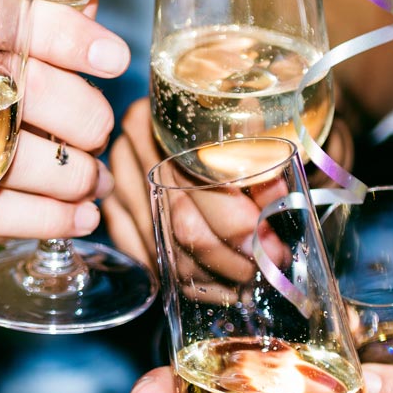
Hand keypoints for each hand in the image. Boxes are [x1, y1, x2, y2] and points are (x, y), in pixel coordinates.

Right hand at [0, 0, 121, 250]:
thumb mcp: (6, 52)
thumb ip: (48, 24)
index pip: (1, 15)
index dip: (64, 34)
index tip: (115, 59)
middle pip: (21, 88)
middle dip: (82, 116)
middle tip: (99, 133)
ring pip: (16, 158)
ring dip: (75, 176)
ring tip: (95, 182)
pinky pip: (0, 212)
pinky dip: (53, 217)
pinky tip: (80, 216)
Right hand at [103, 99, 356, 269]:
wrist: (202, 107)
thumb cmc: (247, 120)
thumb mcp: (266, 130)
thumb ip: (271, 161)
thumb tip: (278, 195)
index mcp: (170, 119)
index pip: (203, 188)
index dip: (242, 227)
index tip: (274, 248)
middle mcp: (135, 148)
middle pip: (182, 225)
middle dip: (230, 261)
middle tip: (264, 272)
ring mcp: (118, 182)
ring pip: (165, 251)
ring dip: (210, 278)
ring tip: (246, 282)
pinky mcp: (113, 210)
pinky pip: (145, 258)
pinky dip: (181, 280)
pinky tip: (214, 285)